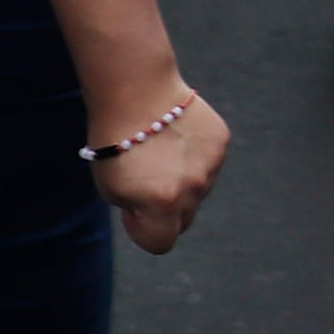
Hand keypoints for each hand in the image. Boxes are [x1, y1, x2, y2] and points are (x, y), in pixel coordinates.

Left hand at [88, 88, 227, 254]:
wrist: (135, 91)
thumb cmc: (115, 142)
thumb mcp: (111, 189)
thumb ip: (139, 210)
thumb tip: (159, 213)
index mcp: (162, 204)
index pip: (160, 243)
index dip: (142, 230)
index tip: (132, 209)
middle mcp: (193, 189)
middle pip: (184, 219)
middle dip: (166, 208)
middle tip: (146, 179)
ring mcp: (211, 165)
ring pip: (199, 189)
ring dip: (182, 179)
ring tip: (159, 151)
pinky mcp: (221, 142)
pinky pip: (209, 163)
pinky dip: (194, 156)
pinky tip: (175, 136)